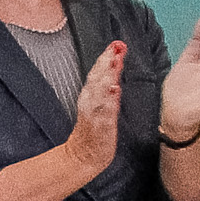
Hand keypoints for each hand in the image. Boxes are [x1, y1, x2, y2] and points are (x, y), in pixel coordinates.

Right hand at [66, 37, 126, 171]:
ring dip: (105, 81)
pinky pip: (104, 115)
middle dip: (105, 65)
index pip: (97, 73)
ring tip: (113, 69)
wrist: (84, 155)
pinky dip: (108, 104)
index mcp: (90, 95)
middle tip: (114, 51)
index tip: (114, 45)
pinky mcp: (101, 129)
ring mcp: (94, 115)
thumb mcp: (100, 101)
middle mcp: (90, 102)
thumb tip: (115, 59)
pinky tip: (114, 94)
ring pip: (99, 95)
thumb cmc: (94, 127)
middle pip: (96, 80)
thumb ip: (107, 80)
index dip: (104, 58)